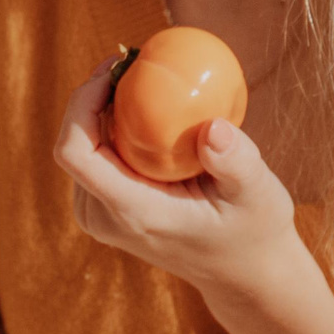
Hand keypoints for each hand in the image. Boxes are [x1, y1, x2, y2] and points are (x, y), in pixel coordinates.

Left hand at [53, 62, 310, 309]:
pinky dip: (114, 125)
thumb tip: (213, 127)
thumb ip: (238, 163)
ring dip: (103, 108)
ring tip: (140, 74)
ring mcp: (100, 216)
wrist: (245, 274)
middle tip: (133, 58)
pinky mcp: (107, 207)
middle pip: (74, 142)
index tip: (115, 68)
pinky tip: (145, 103)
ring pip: (82, 146)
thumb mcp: (260, 197)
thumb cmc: (255, 232)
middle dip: (94, 95)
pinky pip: (97, 155)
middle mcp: (105, 217)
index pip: (75, 153)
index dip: (82, 102)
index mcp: (133, 212)